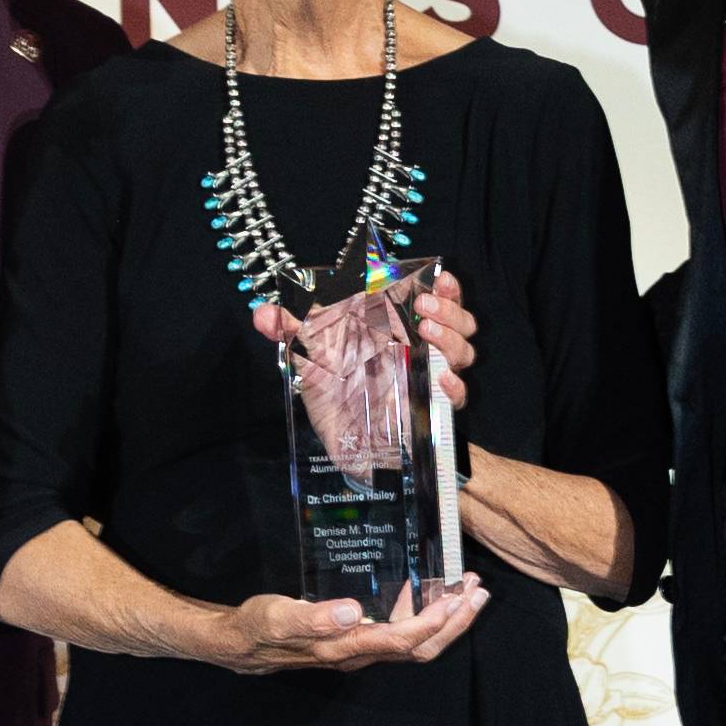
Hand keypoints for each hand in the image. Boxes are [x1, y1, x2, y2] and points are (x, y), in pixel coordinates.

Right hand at [208, 581, 485, 676]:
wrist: (239, 644)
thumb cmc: (257, 628)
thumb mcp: (277, 616)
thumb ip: (312, 616)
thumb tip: (350, 611)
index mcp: (347, 648)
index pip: (403, 640)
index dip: (434, 622)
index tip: (457, 597)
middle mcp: (360, 653)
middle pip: (421, 647)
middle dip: (455, 622)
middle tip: (478, 591)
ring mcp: (360, 649)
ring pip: (414, 642)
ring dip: (444, 619)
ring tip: (466, 589)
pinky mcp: (356, 639)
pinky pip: (399, 633)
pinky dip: (422, 615)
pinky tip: (427, 592)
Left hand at [251, 272, 477, 440]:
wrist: (348, 447)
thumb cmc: (337, 395)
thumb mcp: (313, 360)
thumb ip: (292, 332)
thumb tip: (262, 313)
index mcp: (399, 329)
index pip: (435, 299)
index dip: (444, 287)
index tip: (440, 277)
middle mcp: (422, 350)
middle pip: (458, 321)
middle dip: (448, 309)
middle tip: (423, 306)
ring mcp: (430, 379)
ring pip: (463, 352)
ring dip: (451, 338)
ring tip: (426, 333)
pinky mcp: (433, 412)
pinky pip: (457, 396)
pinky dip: (455, 386)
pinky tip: (441, 379)